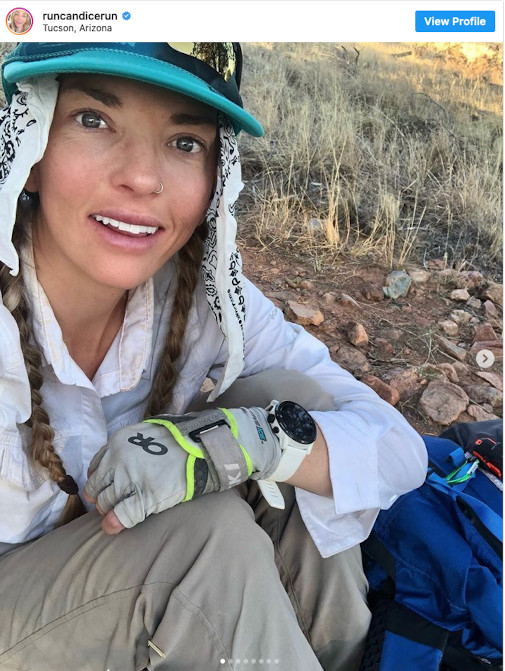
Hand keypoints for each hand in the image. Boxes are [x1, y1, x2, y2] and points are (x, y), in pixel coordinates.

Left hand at [84, 406, 281, 533]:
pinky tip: (114, 527)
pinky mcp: (144, 497)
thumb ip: (129, 444)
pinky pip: (119, 516)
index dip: (99, 480)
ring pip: (105, 503)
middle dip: (101, 498)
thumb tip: (119, 460)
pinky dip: (114, 524)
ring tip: (117, 514)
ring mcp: (130, 479)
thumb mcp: (147, 432)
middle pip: (96, 487)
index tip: (106, 487)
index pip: (95, 467)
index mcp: (118, 442)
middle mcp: (118, 459)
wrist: (203, 446)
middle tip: (110, 504)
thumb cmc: (179, 439)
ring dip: (108, 511)